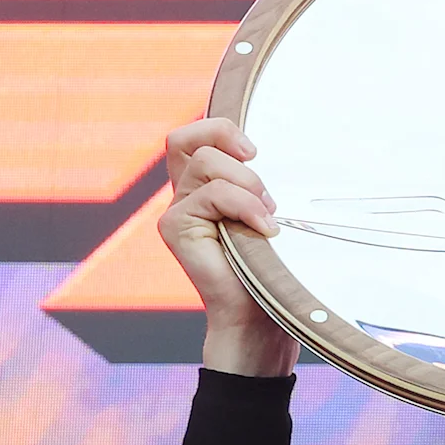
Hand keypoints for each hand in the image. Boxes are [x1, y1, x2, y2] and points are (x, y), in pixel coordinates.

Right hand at [158, 117, 297, 377]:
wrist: (258, 315)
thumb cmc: (268, 266)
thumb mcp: (266, 211)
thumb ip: (255, 182)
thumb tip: (264, 152)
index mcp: (203, 186)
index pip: (193, 137)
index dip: (219, 128)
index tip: (254, 151)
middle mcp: (183, 194)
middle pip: (189, 139)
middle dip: (232, 147)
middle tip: (262, 180)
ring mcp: (176, 210)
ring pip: (205, 162)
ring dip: (246, 183)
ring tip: (268, 215)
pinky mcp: (175, 227)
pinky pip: (211, 194)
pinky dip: (244, 206)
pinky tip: (265, 231)